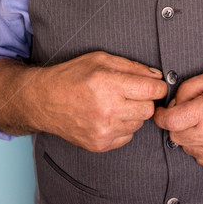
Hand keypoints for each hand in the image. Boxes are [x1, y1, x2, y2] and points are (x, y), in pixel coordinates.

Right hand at [32, 51, 166, 152]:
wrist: (44, 100)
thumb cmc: (72, 76)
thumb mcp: (101, 59)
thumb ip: (132, 67)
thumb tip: (157, 76)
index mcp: (108, 84)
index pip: (151, 90)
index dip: (158, 86)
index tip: (155, 85)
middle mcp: (107, 110)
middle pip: (149, 109)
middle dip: (145, 100)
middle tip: (132, 93)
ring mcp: (103, 130)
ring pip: (139, 124)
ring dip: (134, 113)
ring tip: (117, 103)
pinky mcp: (99, 144)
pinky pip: (127, 137)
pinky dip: (123, 127)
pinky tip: (109, 116)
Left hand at [154, 68, 202, 170]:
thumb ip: (187, 88)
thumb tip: (173, 104)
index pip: (170, 121)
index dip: (161, 116)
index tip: (161, 113)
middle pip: (176, 136)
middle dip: (177, 124)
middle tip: (189, 113)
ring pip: (187, 148)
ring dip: (190, 136)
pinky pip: (201, 158)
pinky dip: (201, 147)